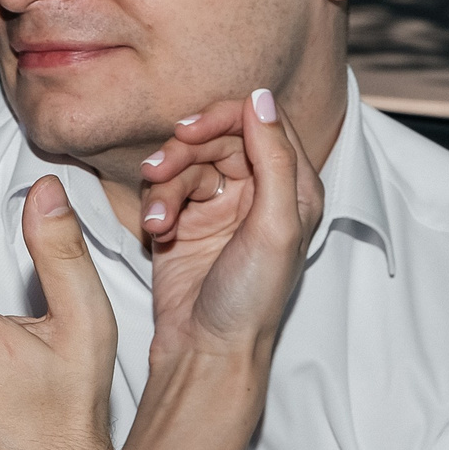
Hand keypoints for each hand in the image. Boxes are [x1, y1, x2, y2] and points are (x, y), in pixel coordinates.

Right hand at [120, 89, 322, 449]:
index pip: (263, 124)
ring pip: (186, 162)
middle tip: (161, 169)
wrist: (207, 350)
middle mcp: (258, 192)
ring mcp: (219, 207)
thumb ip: (274, 158)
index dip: (225, 119)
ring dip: (164, 182)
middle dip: (185, 151)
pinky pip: (165, 190)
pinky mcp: (184, 222)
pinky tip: (154, 229)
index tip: (193, 131)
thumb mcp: (275, 224)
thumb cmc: (251, 300)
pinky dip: (155, 204)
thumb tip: (261, 99)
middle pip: (218, 139)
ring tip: (157, 215)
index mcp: (294, 188)